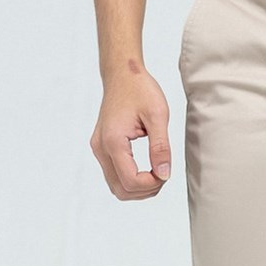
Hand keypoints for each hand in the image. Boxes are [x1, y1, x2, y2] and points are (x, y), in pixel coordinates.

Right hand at [90, 70, 173, 198]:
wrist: (122, 75)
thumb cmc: (140, 89)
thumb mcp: (158, 115)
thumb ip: (161, 147)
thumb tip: (164, 174)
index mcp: (113, 141)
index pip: (130, 181)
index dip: (151, 184)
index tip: (166, 171)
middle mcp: (100, 148)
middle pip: (120, 190)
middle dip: (145, 190)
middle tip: (163, 174)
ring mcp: (98, 148)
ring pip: (116, 186)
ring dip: (138, 187)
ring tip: (157, 172)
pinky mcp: (101, 147)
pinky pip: (114, 174)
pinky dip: (131, 179)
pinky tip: (147, 168)